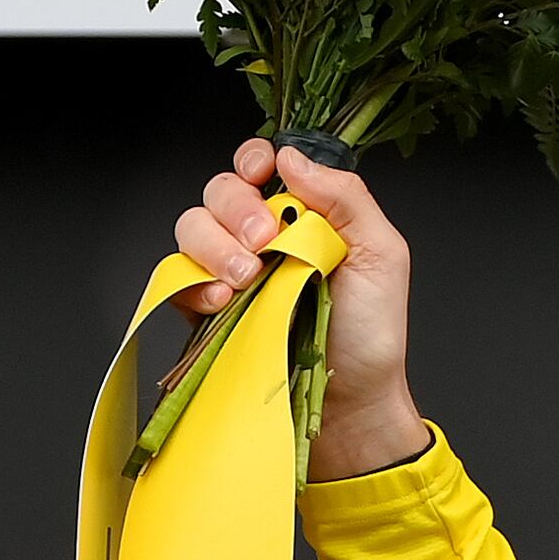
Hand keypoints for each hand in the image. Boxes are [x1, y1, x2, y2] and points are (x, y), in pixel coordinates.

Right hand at [172, 139, 421, 480]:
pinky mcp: (207, 309)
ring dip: (215, 246)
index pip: (259, 166)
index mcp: (302, 215)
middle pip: (219, 191)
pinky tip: (224, 300)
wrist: (351, 403)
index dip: (251, 160)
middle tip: (264, 242)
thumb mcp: (381, 254)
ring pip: (191, 227)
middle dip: (236, 209)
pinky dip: (195, 283)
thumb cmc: (371, 333)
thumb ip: (346, 197)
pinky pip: (178, 279)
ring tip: (248, 279)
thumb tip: (293, 156)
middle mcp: (261, 238)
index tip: (261, 174)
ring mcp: (231, 272)